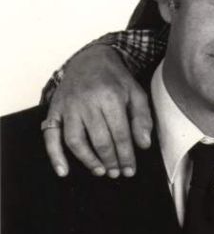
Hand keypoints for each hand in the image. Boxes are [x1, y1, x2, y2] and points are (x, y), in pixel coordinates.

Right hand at [44, 45, 152, 177]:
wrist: (90, 60)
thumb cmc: (115, 80)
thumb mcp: (136, 93)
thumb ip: (142, 118)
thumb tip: (143, 145)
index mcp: (110, 97)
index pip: (120, 133)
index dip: (126, 155)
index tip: (130, 170)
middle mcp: (87, 102)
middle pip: (99, 139)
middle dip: (110, 160)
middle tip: (117, 173)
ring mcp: (68, 107)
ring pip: (75, 140)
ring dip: (87, 159)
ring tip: (100, 170)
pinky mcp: (54, 110)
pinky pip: (50, 136)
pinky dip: (55, 156)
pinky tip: (64, 171)